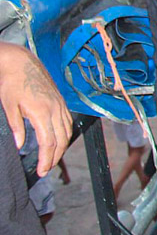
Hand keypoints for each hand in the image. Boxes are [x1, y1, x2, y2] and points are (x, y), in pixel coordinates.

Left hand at [0, 43, 72, 176]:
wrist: (21, 62)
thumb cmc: (12, 83)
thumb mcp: (9, 107)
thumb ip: (17, 128)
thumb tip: (20, 145)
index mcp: (42, 111)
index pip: (49, 142)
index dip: (46, 159)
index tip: (41, 171)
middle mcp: (55, 109)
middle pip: (61, 140)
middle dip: (55, 157)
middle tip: (45, 170)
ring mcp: (60, 104)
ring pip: (68, 132)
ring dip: (61, 148)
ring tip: (52, 159)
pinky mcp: (61, 101)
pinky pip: (68, 122)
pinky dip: (65, 135)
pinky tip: (59, 141)